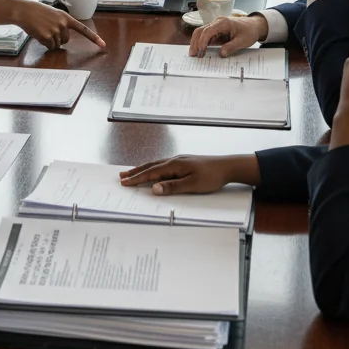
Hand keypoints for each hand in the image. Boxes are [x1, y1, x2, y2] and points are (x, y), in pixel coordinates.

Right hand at [1, 0, 106, 50]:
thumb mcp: (53, 14)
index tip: (103, 45)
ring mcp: (55, 30)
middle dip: (58, 39)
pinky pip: (49, 47)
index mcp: (66, 17)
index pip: (83, 29)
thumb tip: (63, 39)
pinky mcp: (47, 36)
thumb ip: (62, 24)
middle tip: (47, 30)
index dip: (94, 38)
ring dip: (50, 41)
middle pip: (66, 40)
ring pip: (57, 45)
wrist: (24, 10)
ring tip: (41, 30)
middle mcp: (63, 24)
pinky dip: (44, 44)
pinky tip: (38, 34)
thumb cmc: (37, 12)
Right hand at [119, 154, 261, 194]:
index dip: (137, 179)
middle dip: (135, 172)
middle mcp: (174, 160)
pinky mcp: (184, 162)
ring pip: (156, 164)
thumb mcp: (192, 185)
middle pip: (150, 166)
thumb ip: (173, 187)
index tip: (125, 183)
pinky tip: (153, 170)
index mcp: (174, 165)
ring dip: (143, 169)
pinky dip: (153, 167)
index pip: (151, 173)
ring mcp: (179, 160)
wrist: (227, 166)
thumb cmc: (211, 177)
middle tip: (121, 177)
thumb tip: (154, 189)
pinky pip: (163, 164)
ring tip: (132, 172)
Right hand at [190, 14, 267, 56]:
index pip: (208, 31)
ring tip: (194, 54)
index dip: (203, 41)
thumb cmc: (249, 31)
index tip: (201, 51)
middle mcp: (217, 22)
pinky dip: (201, 42)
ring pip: (201, 32)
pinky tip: (200, 50)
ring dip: (196, 42)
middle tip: (193, 54)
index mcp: (223, 23)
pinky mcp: (216, 30)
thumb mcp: (243, 41)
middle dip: (195, 42)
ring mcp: (215, 25)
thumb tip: (221, 54)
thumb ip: (232, 47)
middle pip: (201, 30)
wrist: (254, 25)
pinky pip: (206, 35)